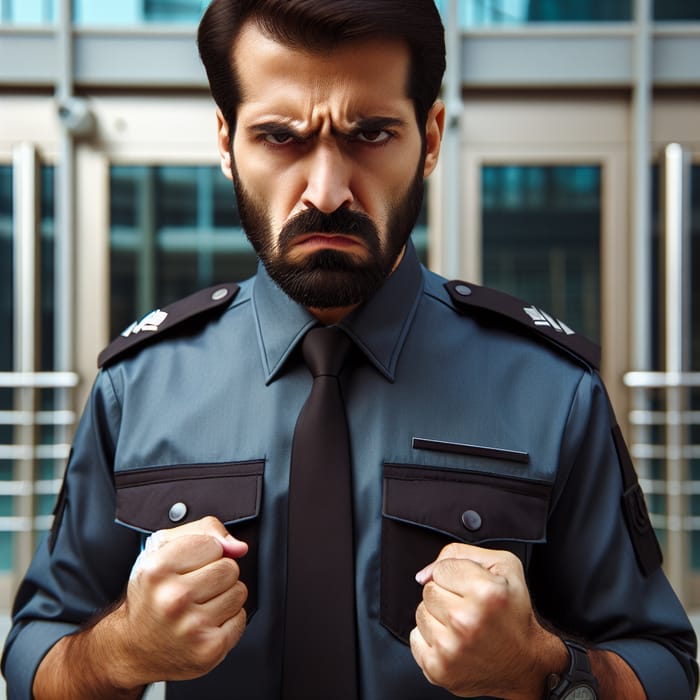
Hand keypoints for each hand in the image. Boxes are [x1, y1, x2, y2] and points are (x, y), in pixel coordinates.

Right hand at [114, 515, 248, 685]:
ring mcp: (192, 627)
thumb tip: (238, 546)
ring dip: (224, 596)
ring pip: (239, 592)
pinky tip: (205, 622)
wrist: (133, 647)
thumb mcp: (163, 549)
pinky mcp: (208, 649)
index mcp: (157, 570)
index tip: (189, 565)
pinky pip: (240, 618)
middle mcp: (173, 599)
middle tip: (194, 587)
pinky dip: (228, 619)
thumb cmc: (151, 594)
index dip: (205, 552)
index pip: (213, 544)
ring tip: (199, 604)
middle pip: (230, 568)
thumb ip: (204, 531)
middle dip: (217, 574)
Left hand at [410, 543, 565, 699]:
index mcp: (485, 593)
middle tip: (470, 609)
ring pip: (420, 613)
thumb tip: (424, 574)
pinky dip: (430, 639)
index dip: (456, 576)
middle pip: (428, 590)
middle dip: (446, 595)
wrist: (525, 663)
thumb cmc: (515, 614)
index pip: (441, 569)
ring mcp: (450, 649)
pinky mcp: (438, 669)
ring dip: (437, 618)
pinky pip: (415, 638)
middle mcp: (466, 622)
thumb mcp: (503, 567)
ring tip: (462, 627)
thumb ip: (459, 553)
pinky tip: (453, 642)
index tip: (473, 590)